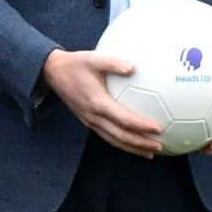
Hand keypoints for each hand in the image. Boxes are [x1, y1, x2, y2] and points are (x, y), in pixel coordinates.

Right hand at [42, 49, 163, 157]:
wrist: (53, 73)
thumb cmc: (75, 63)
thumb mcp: (93, 58)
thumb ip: (113, 62)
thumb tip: (134, 67)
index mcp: (97, 103)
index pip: (123, 119)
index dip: (141, 126)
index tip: (158, 128)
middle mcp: (93, 116)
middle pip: (120, 136)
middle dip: (140, 143)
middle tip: (159, 145)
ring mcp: (90, 121)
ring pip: (113, 140)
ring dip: (132, 148)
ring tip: (150, 152)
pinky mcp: (88, 121)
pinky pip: (107, 136)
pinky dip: (122, 142)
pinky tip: (133, 142)